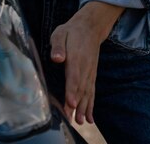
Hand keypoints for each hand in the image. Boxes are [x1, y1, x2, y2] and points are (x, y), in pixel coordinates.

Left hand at [49, 1, 123, 124]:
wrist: (90, 28)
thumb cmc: (71, 31)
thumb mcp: (60, 33)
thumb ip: (58, 46)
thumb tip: (57, 58)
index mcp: (76, 58)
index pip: (74, 76)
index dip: (72, 90)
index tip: (70, 103)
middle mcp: (85, 68)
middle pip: (81, 89)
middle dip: (76, 105)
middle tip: (72, 119)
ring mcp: (90, 72)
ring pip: (87, 93)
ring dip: (84, 108)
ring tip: (81, 122)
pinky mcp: (92, 75)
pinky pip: (92, 92)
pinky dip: (91, 105)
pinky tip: (90, 117)